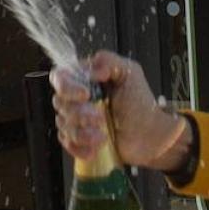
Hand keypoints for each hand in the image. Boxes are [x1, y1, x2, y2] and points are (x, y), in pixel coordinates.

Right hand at [50, 50, 189, 169]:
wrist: (148, 134)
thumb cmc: (140, 103)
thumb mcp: (130, 73)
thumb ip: (109, 61)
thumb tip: (91, 69)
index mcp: (86, 80)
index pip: (60, 77)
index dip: (67, 87)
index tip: (85, 95)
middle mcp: (77, 99)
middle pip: (59, 103)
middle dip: (80, 113)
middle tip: (101, 118)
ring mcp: (76, 120)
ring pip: (62, 124)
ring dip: (82, 132)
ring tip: (103, 135)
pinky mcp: (78, 139)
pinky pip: (66, 143)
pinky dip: (79, 147)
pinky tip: (96, 148)